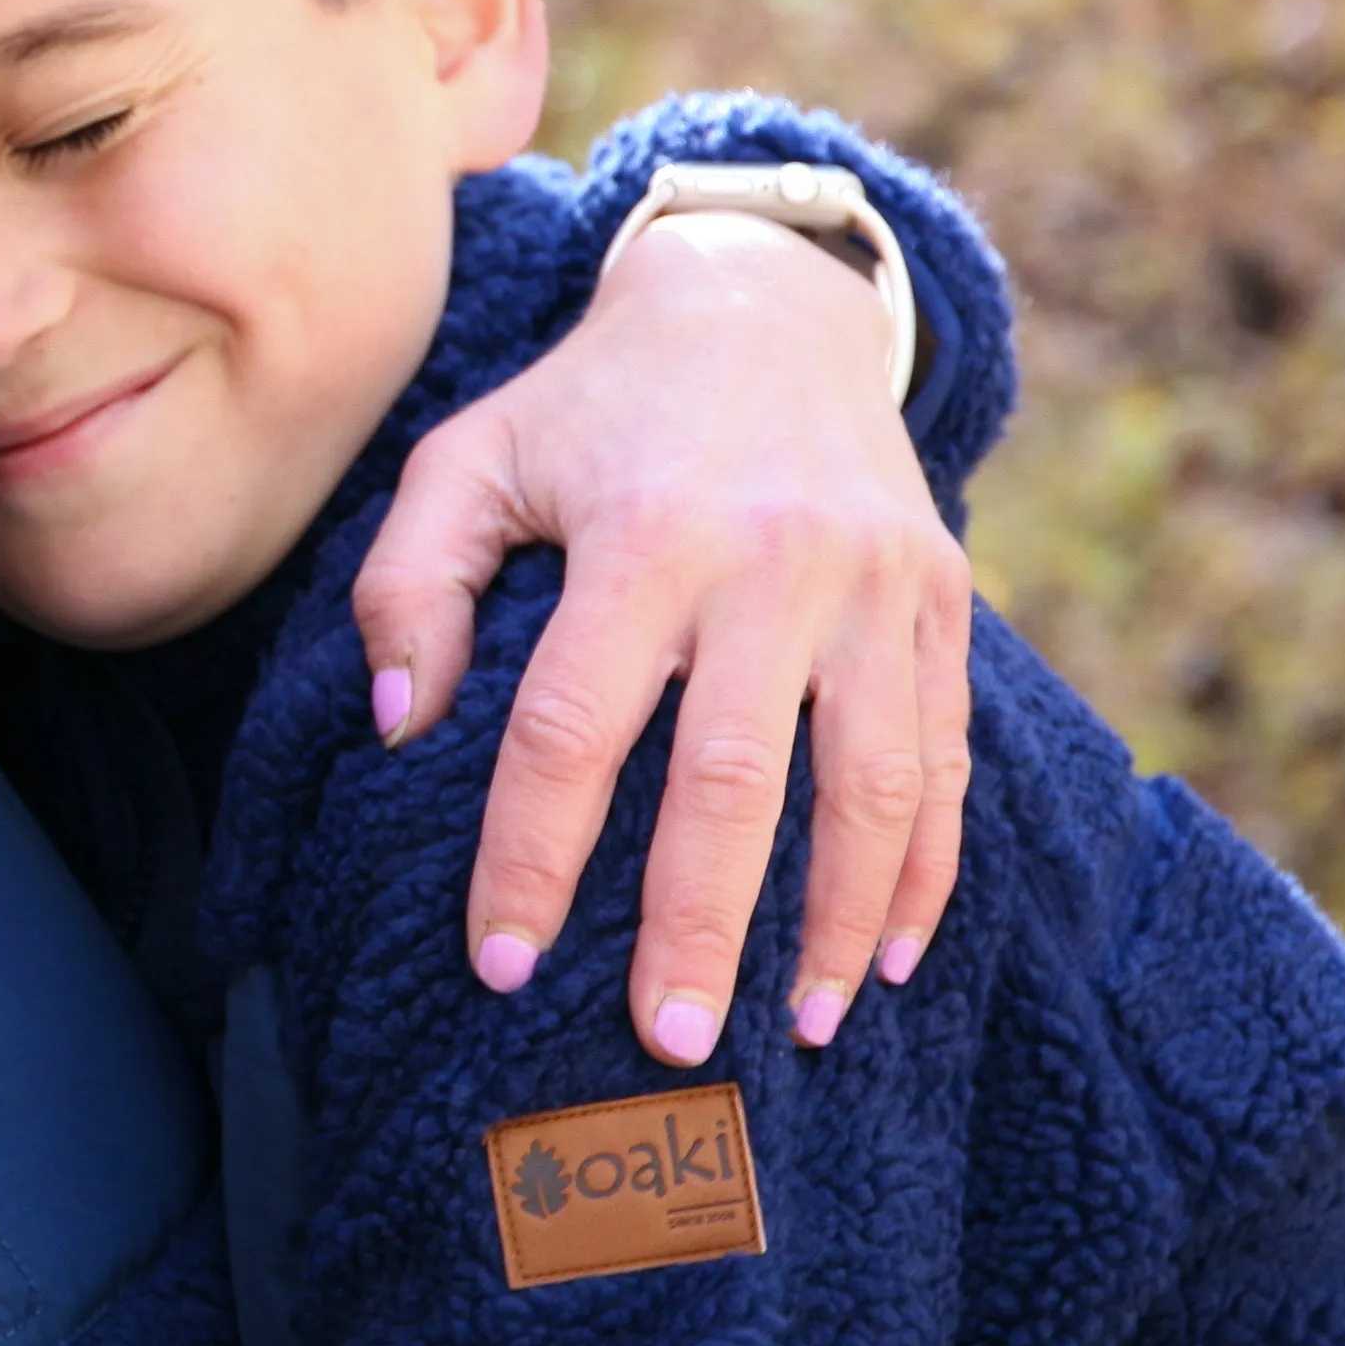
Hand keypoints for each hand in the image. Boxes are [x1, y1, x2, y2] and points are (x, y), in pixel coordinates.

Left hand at [349, 212, 969, 1065]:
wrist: (764, 299)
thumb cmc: (589, 403)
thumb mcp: (469, 455)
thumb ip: (406, 582)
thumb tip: (396, 726)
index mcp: (641, 534)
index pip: (574, 729)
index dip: (531, 856)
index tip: (501, 961)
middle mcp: (770, 562)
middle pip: (734, 781)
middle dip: (699, 927)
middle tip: (666, 1046)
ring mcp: (875, 583)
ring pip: (873, 786)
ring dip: (840, 923)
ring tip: (802, 1030)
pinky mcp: (942, 599)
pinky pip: (948, 757)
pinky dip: (929, 869)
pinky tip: (894, 956)